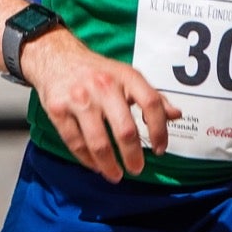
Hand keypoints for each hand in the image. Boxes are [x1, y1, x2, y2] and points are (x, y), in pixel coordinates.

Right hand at [20, 29, 181, 181]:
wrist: (55, 56)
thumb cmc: (97, 71)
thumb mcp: (126, 76)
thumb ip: (152, 96)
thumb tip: (176, 115)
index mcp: (125, 76)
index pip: (151, 103)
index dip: (160, 130)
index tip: (160, 149)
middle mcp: (103, 85)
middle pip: (125, 130)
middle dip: (133, 156)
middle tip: (137, 169)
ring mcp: (78, 98)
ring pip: (98, 142)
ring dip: (109, 165)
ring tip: (116, 174)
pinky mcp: (57, 109)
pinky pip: (74, 142)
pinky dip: (87, 159)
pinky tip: (95, 165)